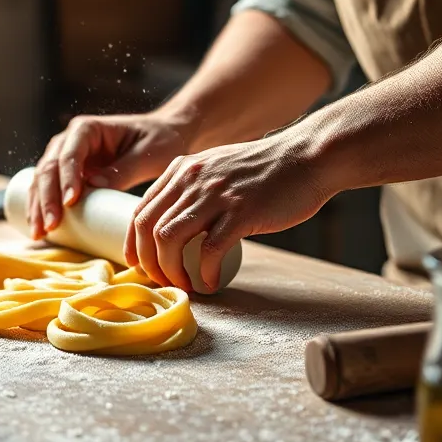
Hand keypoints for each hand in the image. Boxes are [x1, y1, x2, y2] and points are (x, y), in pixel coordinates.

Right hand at [27, 112, 191, 238]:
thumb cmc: (160, 140)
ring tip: (39, 234)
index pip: (70, 154)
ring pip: (42, 181)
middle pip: (49, 168)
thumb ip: (124, 169)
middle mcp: (70, 140)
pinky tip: (38, 229)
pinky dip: (40, 208)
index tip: (71, 202)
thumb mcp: (148, 154)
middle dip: (47, 199)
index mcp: (87, 129)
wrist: (165, 136)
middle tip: (51, 226)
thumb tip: (94, 187)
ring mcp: (65, 157)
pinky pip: (48, 191)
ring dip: (37, 207)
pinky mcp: (68, 175)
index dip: (67, 178)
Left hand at [125, 127, 332, 291]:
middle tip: (163, 282)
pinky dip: (206, 273)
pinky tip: (211, 283)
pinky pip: (211, 250)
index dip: (134, 245)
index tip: (139, 266)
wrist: (307, 156)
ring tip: (185, 285)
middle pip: (148, 228)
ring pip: (170, 240)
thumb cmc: (265, 169)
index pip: (140, 211)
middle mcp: (192, 179)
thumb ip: (194, 184)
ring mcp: (216, 194)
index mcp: (182, 169)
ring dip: (171, 271)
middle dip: (148, 263)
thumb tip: (177, 221)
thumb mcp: (217, 165)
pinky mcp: (241, 211)